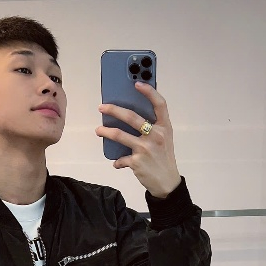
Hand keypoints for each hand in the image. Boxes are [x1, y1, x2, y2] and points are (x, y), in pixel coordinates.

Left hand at [95, 81, 180, 198]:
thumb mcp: (164, 139)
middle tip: (102, 107)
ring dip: (106, 131)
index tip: (137, 83)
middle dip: (114, 110)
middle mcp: (156, 136)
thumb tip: (130, 115)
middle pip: (132, 117)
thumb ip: (153, 126)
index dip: (149, 92)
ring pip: (119, 135)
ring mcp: (146, 149)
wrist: (167, 182)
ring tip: (98, 130)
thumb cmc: (163, 158)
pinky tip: (117, 162)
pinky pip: (121, 158)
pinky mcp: (137, 162)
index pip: (160, 104)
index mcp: (165, 127)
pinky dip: (118, 161)